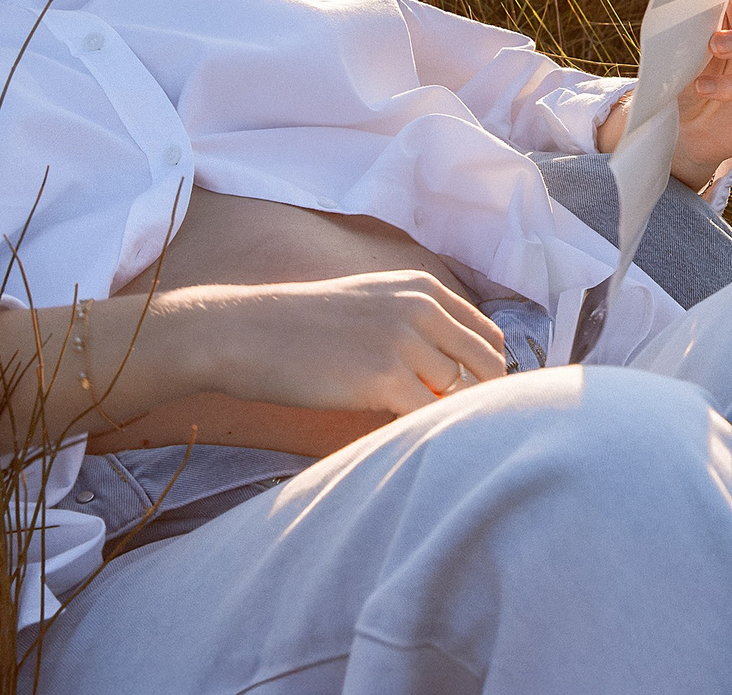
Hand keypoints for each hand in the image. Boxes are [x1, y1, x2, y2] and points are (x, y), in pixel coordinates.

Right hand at [153, 271, 509, 415]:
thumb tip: (455, 375)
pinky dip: (426, 435)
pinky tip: (405, 444)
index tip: (472, 403)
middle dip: (481, 402)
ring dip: (451, 420)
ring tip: (429, 440)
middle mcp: (421, 307)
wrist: (244, 332)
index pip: (487, 337)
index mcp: (421, 287)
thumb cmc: (301, 327)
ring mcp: (405, 340)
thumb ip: (415, 326)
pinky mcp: (385, 377)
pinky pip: (430, 417)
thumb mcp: (369, 303)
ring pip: (463, 394)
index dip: (486, 375)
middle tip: (459, 432)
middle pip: (487, 366)